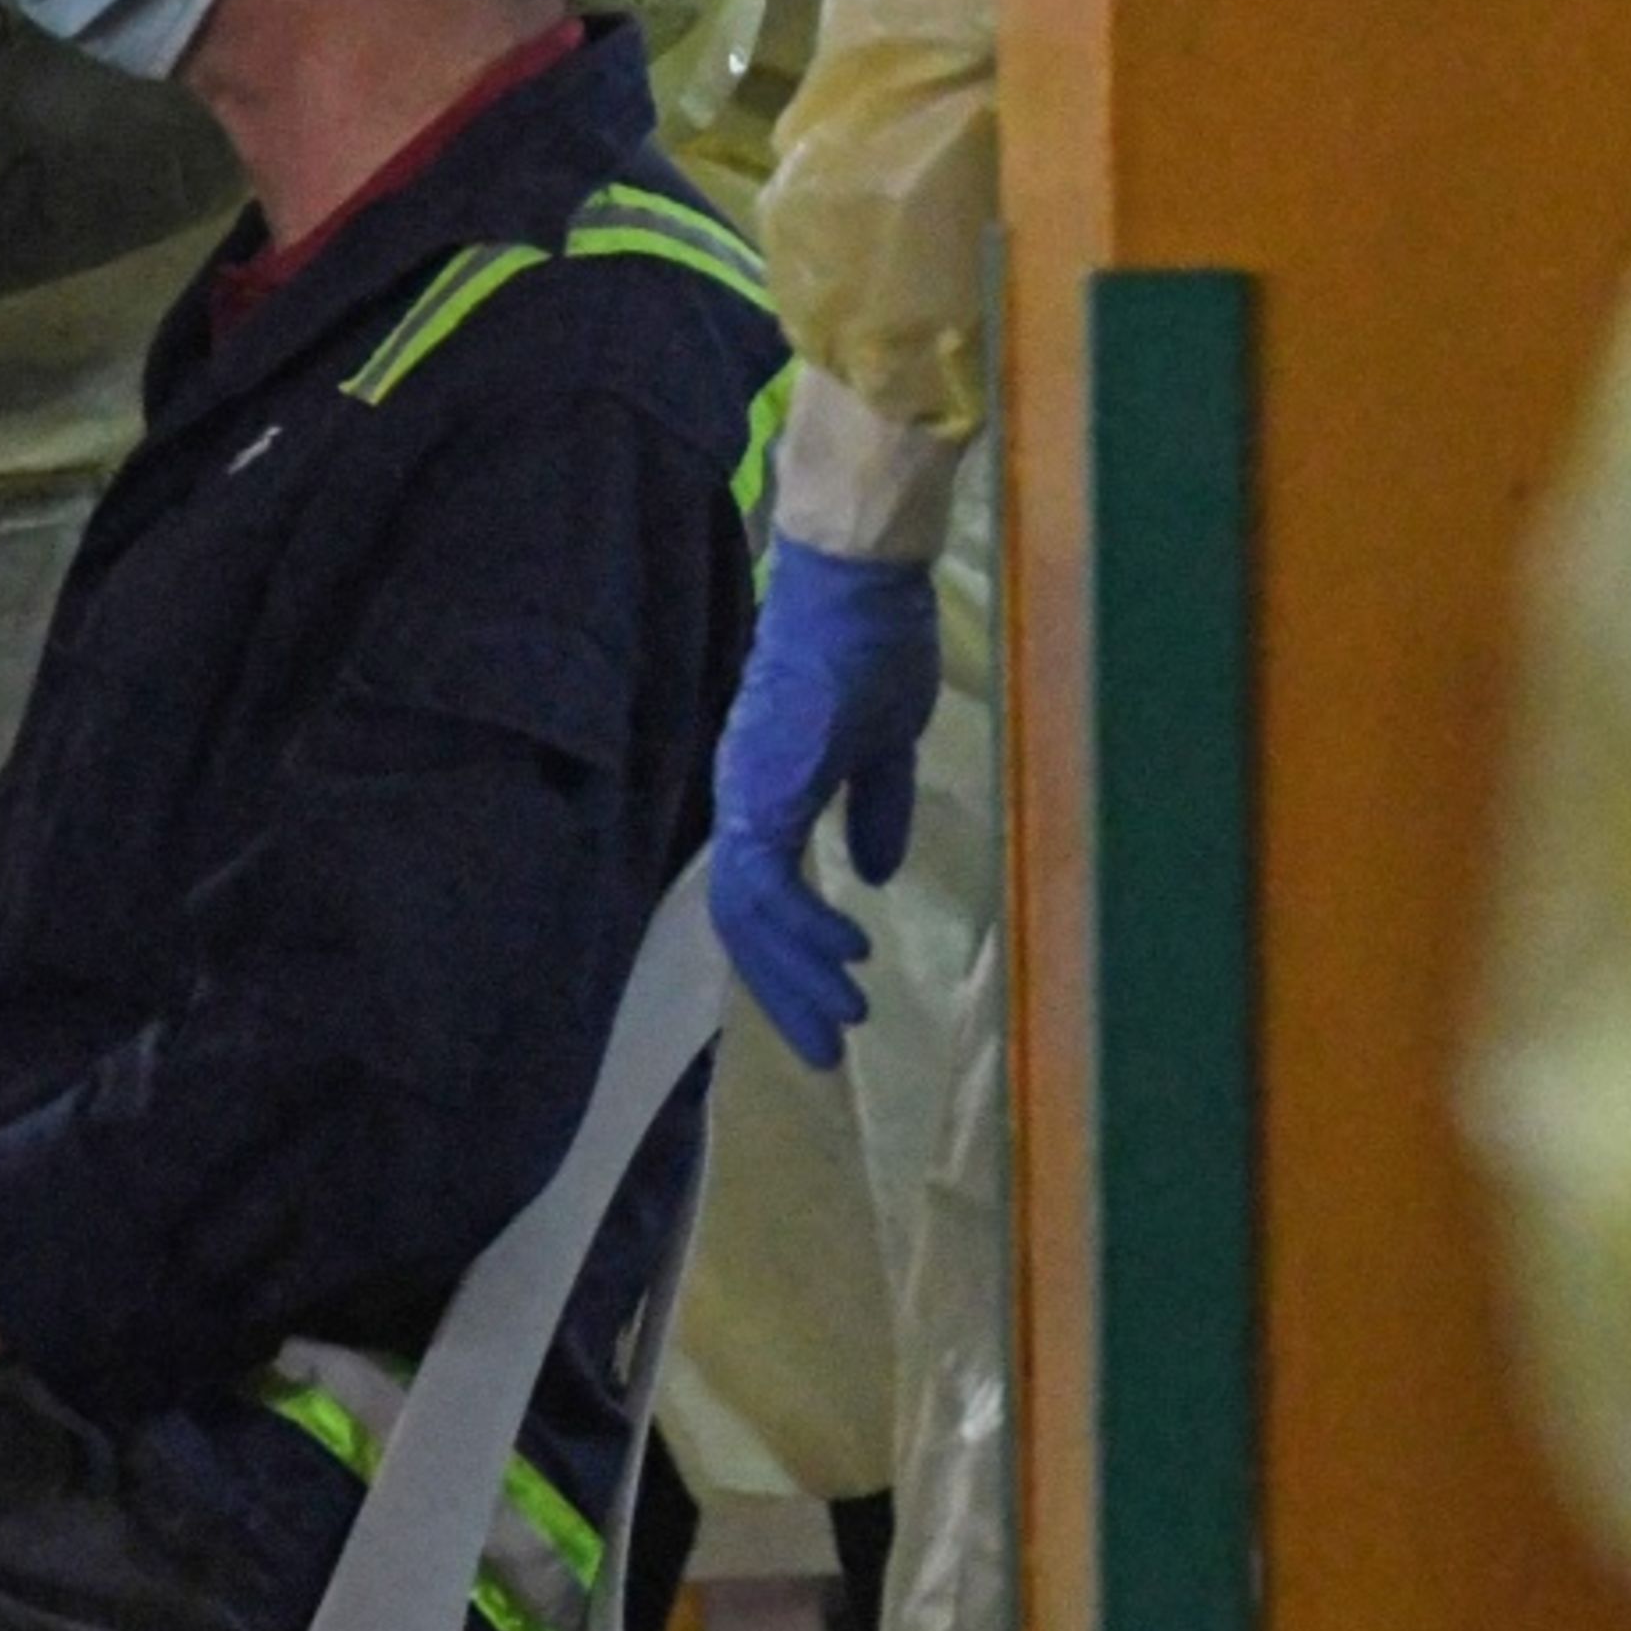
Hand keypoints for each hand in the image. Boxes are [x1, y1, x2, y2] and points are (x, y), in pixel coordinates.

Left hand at [715, 538, 943, 1066]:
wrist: (862, 581)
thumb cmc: (875, 642)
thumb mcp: (886, 745)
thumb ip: (874, 809)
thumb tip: (872, 875)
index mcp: (769, 789)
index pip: (765, 900)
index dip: (793, 960)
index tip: (835, 1009)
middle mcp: (744, 799)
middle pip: (748, 925)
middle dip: (789, 993)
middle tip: (831, 1049)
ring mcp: (746, 794)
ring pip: (751, 916)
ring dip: (797, 974)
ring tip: (847, 1018)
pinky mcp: (762, 788)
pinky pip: (769, 883)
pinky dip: (804, 927)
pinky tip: (851, 952)